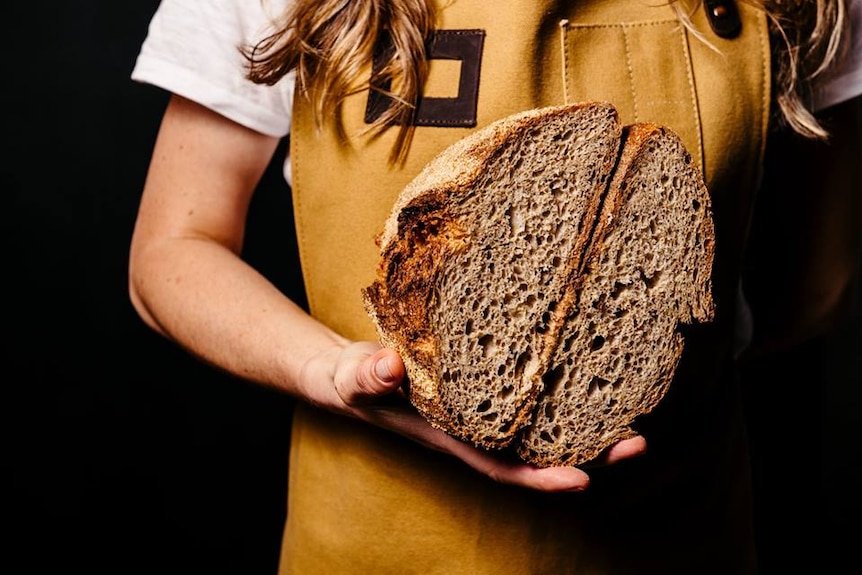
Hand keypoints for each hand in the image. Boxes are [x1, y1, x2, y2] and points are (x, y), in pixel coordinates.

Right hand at [301, 341, 645, 492]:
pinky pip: (534, 394)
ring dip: (587, 421)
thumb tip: (389, 366)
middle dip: (588, 452)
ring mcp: (487, 408)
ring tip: (632, 408)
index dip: (540, 477)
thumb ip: (368, 376)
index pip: (502, 465)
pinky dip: (565, 390)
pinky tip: (591, 369)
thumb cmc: (357, 381)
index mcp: (451, 436)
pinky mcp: (489, 383)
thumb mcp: (356, 378)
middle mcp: (477, 428)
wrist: (356, 370)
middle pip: (538, 449)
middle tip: (635, 441)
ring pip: (544, 423)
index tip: (583, 479)